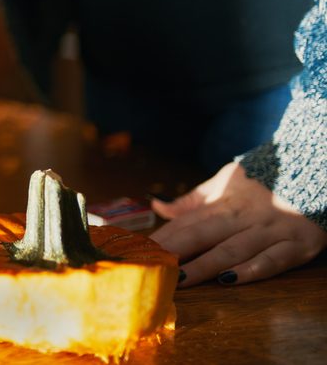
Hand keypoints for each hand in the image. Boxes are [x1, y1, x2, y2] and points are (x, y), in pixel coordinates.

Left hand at [149, 162, 326, 285]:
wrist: (314, 168)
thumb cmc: (263, 181)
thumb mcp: (224, 182)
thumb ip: (192, 200)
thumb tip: (157, 207)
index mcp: (223, 202)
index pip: (186, 223)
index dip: (162, 238)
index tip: (139, 252)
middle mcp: (243, 216)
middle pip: (202, 234)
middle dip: (175, 251)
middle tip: (151, 267)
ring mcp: (271, 231)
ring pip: (233, 250)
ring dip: (205, 265)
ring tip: (180, 278)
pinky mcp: (299, 245)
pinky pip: (273, 260)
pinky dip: (252, 270)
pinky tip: (230, 280)